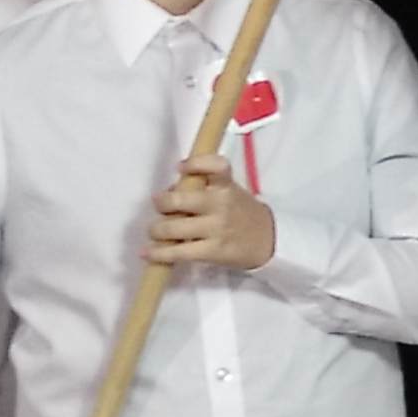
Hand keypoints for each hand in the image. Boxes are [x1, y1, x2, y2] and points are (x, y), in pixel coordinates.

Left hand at [146, 156, 275, 270]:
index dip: (195, 164)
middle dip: (161, 203)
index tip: (180, 168)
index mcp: (227, 186)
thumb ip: (202, 188)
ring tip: (157, 232)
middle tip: (161, 207)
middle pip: (178, 200)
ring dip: (156, 230)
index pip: (216, 166)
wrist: (269, 241)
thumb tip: (169, 192)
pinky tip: (148, 253)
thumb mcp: (229, 192)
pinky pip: (177, 252)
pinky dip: (158, 253)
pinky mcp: (212, 251)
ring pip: (171, 227)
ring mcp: (216, 228)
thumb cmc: (240, 213)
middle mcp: (221, 204)